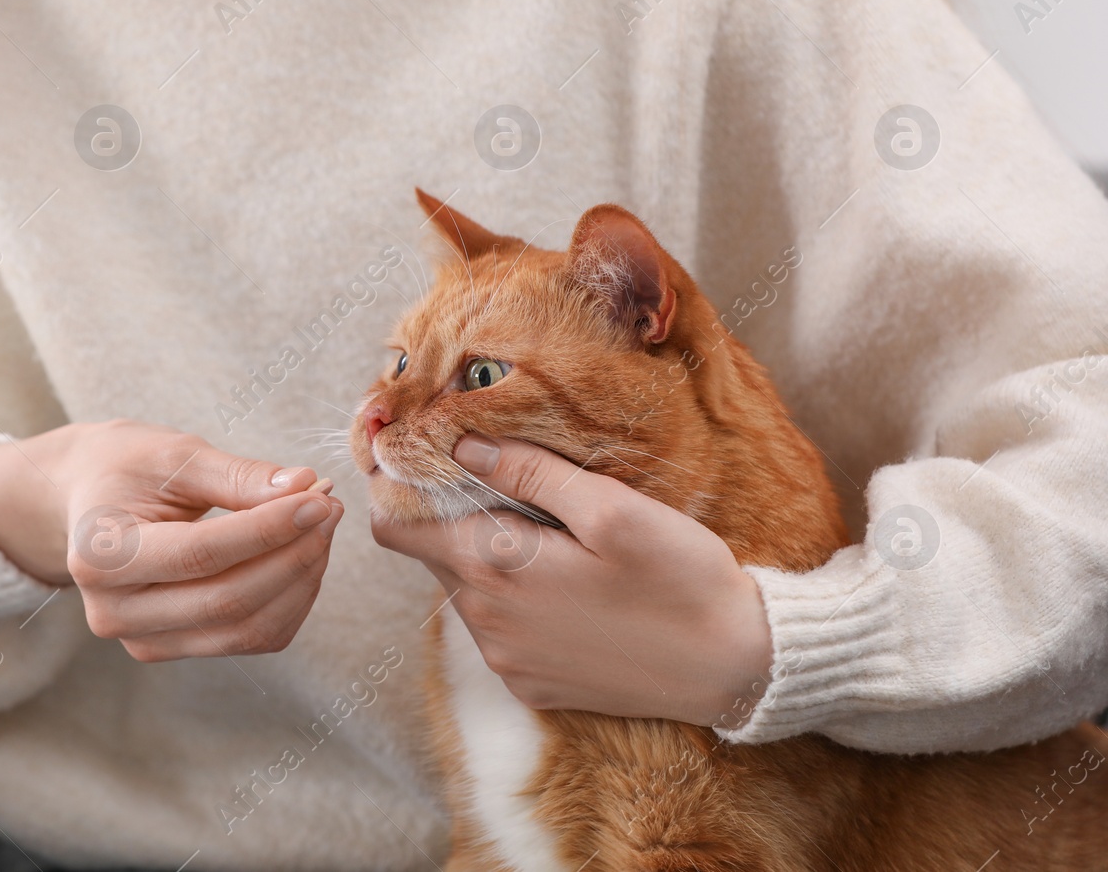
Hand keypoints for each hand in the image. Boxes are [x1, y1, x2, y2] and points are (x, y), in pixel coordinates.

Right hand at [0, 420, 342, 661]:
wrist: (88, 500)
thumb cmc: (128, 468)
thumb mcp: (176, 454)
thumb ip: (238, 476)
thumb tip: (305, 486)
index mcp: (100, 555)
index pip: (201, 554)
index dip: (268, 530)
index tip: (317, 498)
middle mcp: (113, 611)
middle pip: (226, 601)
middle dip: (292, 555)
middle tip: (329, 508)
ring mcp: (140, 640)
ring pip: (244, 630)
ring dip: (299, 581)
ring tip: (321, 527)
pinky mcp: (170, 649)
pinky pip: (248, 640)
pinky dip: (289, 601)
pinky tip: (301, 557)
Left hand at [371, 434, 771, 727]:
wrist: (734, 669)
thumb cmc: (679, 579)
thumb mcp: (611, 508)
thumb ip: (528, 473)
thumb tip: (461, 445)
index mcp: (495, 567)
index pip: (395, 528)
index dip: (397, 491)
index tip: (423, 460)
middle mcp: (485, 621)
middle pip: (431, 555)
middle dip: (450, 516)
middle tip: (503, 482)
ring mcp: (506, 659)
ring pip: (463, 590)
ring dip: (486, 557)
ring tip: (548, 533)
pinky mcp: (530, 684)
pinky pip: (496, 629)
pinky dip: (513, 599)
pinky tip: (566, 583)